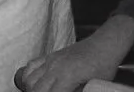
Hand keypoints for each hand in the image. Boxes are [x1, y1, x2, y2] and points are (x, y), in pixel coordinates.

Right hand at [15, 16, 133, 91]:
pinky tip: (35, 84)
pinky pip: (31, 66)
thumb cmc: (103, 65)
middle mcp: (56, 67)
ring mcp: (52, 60)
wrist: (105, 44)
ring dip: (33, 89)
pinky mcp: (51, 56)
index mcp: (68, 75)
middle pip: (36, 89)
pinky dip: (28, 77)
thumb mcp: (94, 85)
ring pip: (29, 79)